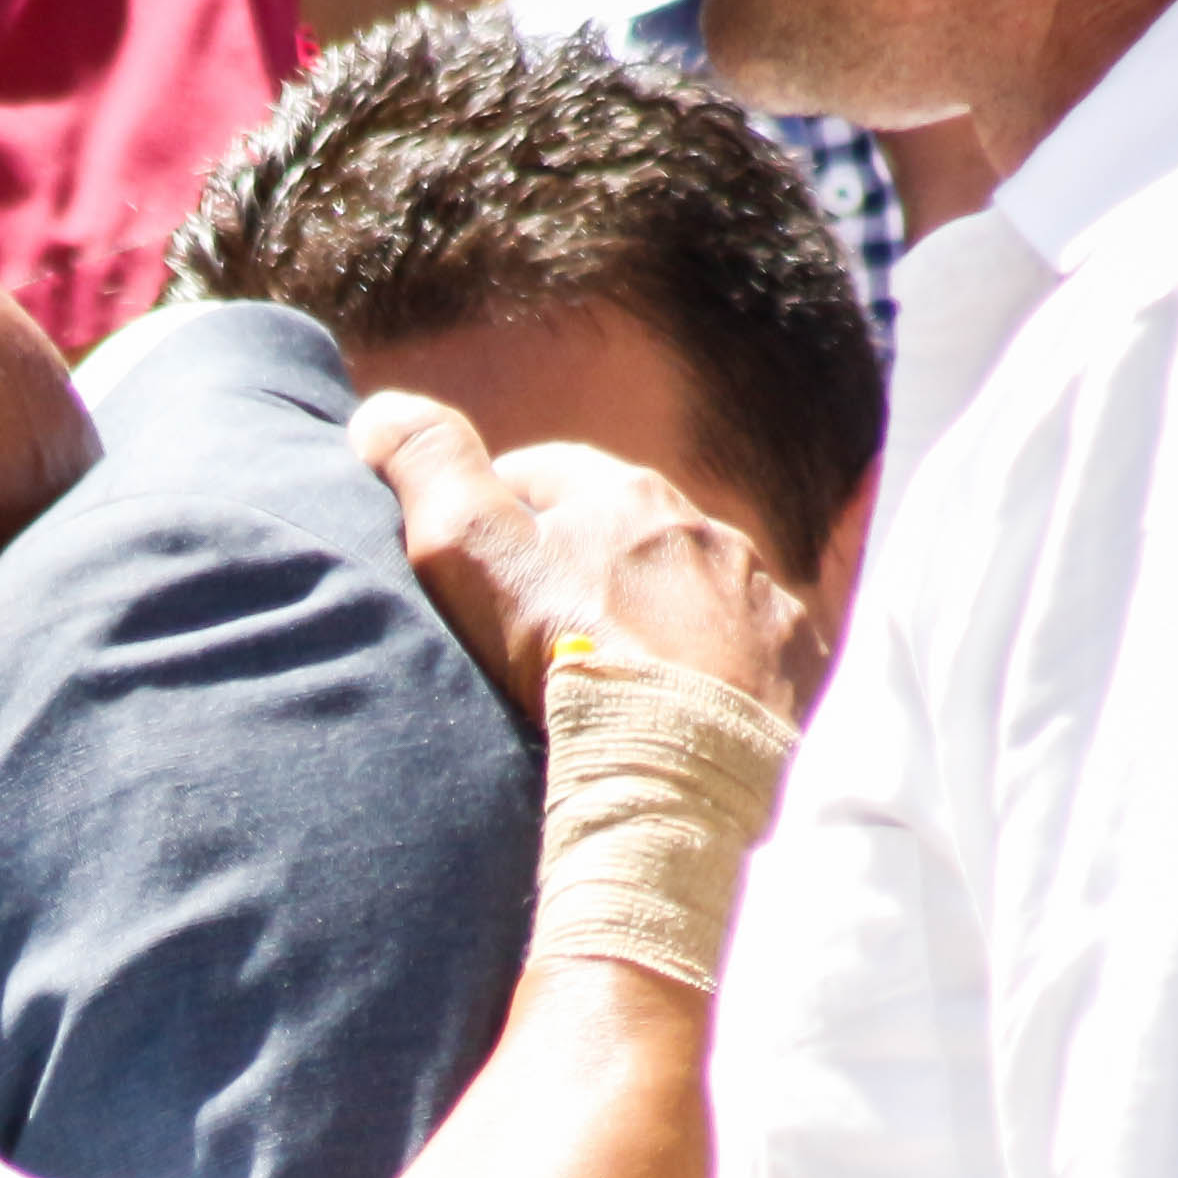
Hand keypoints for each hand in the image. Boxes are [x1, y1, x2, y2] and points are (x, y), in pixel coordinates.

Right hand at [356, 389, 826, 720]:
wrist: (679, 766)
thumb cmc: (568, 658)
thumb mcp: (469, 552)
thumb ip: (428, 468)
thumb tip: (380, 410)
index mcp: (623, 494)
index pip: (546, 475)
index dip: (503, 511)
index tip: (478, 564)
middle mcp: (704, 528)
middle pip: (629, 531)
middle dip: (591, 561)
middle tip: (547, 625)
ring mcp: (759, 596)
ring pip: (698, 585)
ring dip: (664, 611)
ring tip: (626, 670)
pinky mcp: (798, 659)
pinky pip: (770, 636)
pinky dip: (737, 650)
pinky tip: (711, 683)